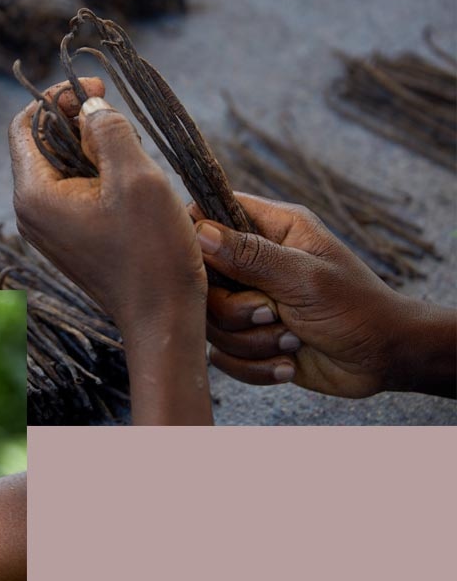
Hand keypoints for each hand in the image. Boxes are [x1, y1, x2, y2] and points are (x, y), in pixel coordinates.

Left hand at [9, 79, 206, 337]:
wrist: (162, 316)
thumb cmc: (151, 251)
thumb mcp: (136, 177)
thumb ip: (108, 130)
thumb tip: (90, 107)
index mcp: (33, 194)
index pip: (24, 125)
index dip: (57, 97)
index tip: (98, 88)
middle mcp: (29, 212)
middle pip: (41, 143)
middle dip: (78, 121)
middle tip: (121, 119)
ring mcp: (47, 228)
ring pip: (61, 166)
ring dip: (93, 148)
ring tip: (133, 153)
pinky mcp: (68, 238)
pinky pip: (74, 191)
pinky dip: (99, 174)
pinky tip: (132, 181)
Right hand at [194, 193, 456, 397]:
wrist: (384, 360)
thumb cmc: (357, 309)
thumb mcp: (305, 278)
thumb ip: (251, 256)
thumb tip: (199, 232)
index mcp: (272, 229)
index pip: (210, 215)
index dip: (197, 239)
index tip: (209, 269)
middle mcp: (255, 263)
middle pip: (203, 283)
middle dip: (234, 310)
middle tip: (273, 313)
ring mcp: (250, 302)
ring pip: (211, 323)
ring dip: (252, 341)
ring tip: (291, 339)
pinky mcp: (249, 337)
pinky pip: (223, 355)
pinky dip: (255, 366)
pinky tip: (288, 360)